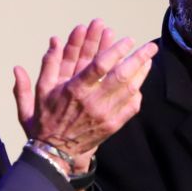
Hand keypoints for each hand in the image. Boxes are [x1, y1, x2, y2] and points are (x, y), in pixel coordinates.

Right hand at [13, 20, 156, 171]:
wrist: (55, 151)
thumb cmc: (46, 118)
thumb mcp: (40, 90)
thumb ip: (48, 64)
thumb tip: (54, 39)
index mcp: (75, 89)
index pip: (100, 65)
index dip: (116, 50)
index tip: (128, 40)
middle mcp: (93, 101)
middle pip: (122, 75)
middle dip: (139, 58)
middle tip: (151, 47)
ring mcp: (106, 114)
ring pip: (130, 90)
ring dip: (142, 73)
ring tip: (149, 60)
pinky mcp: (113, 125)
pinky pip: (132, 107)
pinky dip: (138, 93)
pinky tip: (140, 83)